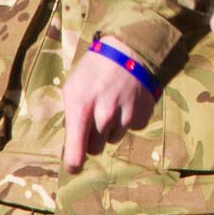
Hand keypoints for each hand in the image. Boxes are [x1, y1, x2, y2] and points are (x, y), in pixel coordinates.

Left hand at [61, 40, 156, 170]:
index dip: (73, 164)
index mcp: (81, 110)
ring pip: (114, 138)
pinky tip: (127, 102)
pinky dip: (129, 120)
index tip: (73, 166)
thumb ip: (71, 115)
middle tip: (94, 119)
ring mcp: (126, 117)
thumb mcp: (73, 87)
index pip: (76, 154)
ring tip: (112, 104)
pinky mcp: (142, 116)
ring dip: (111, 128)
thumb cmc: (94, 67)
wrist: (130, 48)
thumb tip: (73, 139)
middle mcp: (104, 117)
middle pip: (96, 149)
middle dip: (93, 138)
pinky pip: (132, 128)